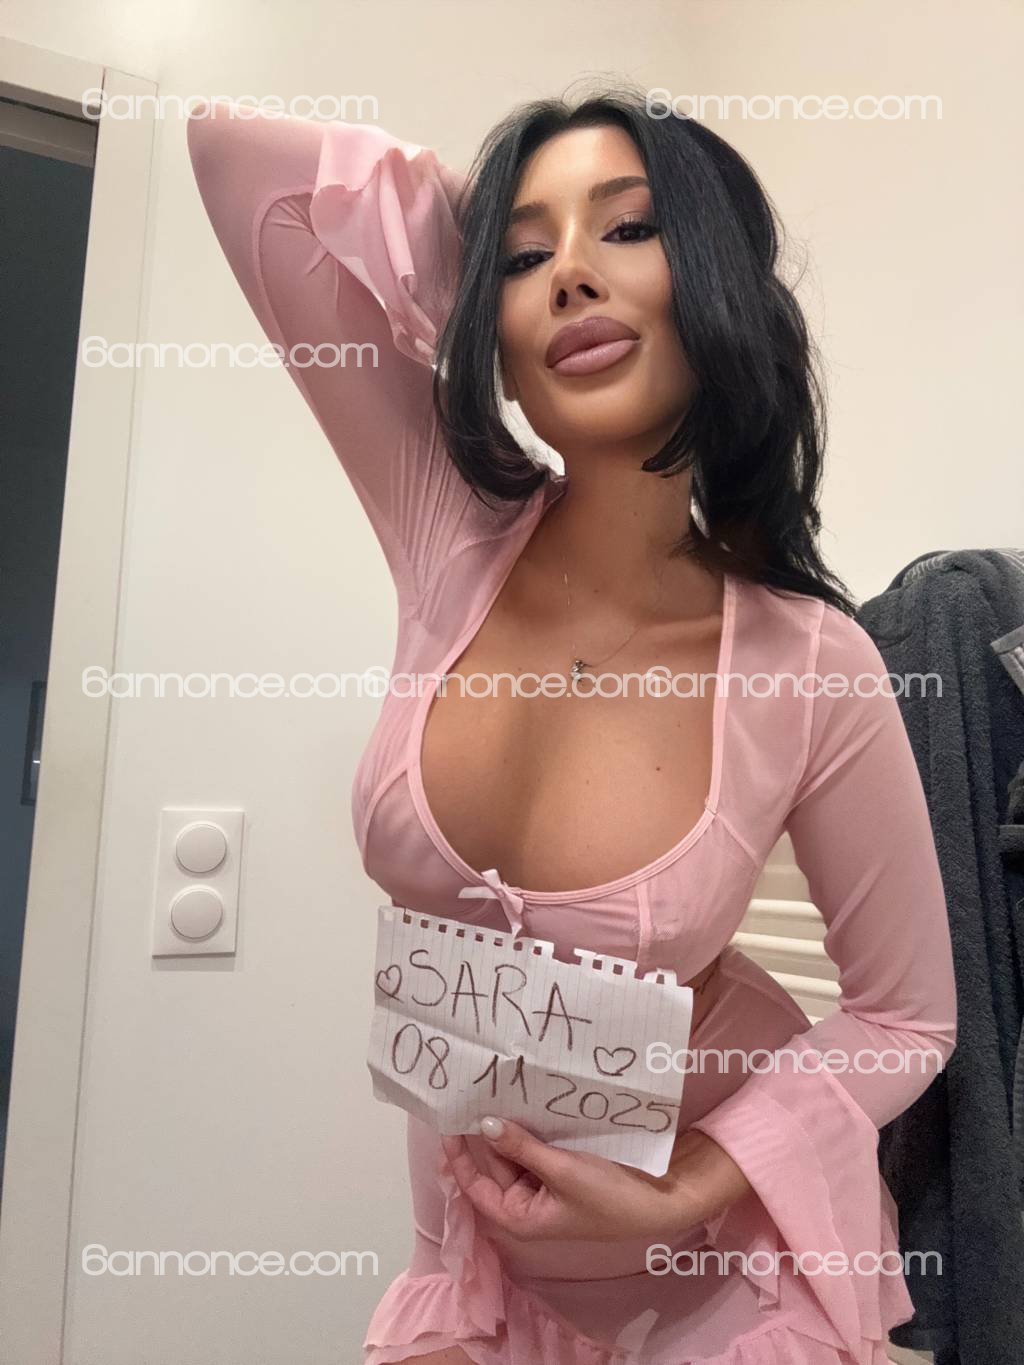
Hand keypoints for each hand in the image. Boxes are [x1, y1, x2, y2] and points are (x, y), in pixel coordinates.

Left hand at [441, 1116, 749, 1243]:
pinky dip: (530, 1126)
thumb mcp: (561, 1172)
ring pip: (516, 1151)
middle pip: (495, 1164)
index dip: (458, 1157)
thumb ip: (521, 1148)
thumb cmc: (609, 1198)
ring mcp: (548, 1183)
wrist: (662, 1200)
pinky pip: (538, 1145)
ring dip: (507, 1126)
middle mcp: (529, 1201)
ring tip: (492, 1091)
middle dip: (484, 1133)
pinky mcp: (566, 1167)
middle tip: (471, 1094)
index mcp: (520, 1216)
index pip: (475, 1187)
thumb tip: (484, 1125)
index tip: (448, 1124)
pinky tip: (525, 1100)